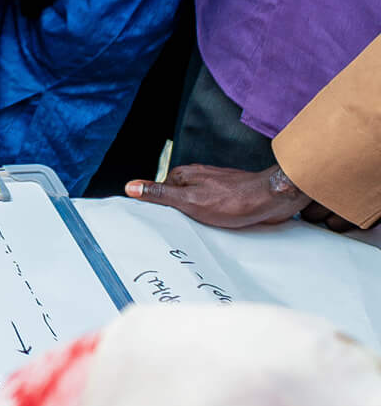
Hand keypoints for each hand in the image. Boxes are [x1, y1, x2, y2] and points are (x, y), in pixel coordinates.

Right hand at [127, 164, 309, 229]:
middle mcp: (197, 177)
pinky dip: (214, 218)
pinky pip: (214, 208)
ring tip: (205, 230)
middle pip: (178, 199)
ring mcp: (215, 185)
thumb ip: (160, 194)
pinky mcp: (230, 195)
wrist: (274, 199)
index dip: (161, 209)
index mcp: (183, 175)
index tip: (163, 224)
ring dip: (199, 218)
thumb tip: (131, 187)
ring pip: (197, 204)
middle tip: (186, 229)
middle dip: (181, 214)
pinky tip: (220, 227)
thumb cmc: (235, 200)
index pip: (160, 193)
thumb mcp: (190, 201)